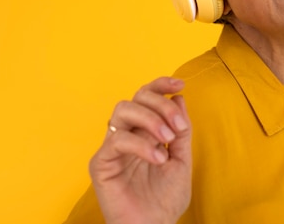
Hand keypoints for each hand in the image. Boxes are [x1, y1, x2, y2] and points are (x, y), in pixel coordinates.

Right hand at [89, 77, 191, 223]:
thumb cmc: (165, 199)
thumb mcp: (182, 159)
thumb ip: (181, 130)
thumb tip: (180, 97)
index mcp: (145, 131)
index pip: (148, 96)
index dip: (161, 84)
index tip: (180, 84)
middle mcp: (128, 134)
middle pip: (136, 96)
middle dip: (161, 104)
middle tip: (177, 126)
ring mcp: (113, 147)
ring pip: (122, 109)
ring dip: (150, 118)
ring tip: (167, 139)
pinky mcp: (101, 162)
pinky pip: (118, 139)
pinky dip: (141, 144)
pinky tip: (158, 158)